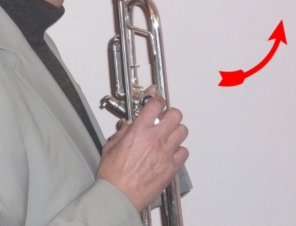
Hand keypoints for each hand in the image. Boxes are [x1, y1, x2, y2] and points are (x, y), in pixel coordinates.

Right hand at [96, 93, 188, 212]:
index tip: (157, 99)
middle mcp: (155, 139)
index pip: (155, 104)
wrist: (119, 195)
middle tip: (165, 117)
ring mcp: (165, 153)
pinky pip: (184, 152)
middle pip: (175, 114)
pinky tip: (171, 152)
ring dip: (176, 130)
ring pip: (182, 131)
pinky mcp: (171, 167)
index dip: (157, 99)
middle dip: (170, 113)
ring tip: (169, 134)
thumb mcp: (111, 146)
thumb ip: (122, 133)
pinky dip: (179, 150)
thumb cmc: (113, 174)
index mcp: (139, 130)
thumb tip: (127, 127)